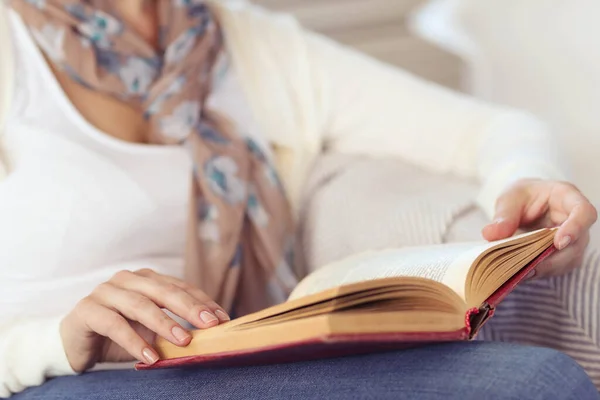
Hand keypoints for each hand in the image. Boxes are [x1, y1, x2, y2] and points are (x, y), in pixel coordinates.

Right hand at [60, 269, 229, 371]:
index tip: (223, 318)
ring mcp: (105, 291)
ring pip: (140, 304)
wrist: (74, 344)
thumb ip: (173, 327)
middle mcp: (127, 279)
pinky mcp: (87, 310)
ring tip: (184, 341)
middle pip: (164, 291)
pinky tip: (150, 356)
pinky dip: (134, 341)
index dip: (202, 301)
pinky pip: (114, 324)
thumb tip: (208, 335)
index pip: (180, 287)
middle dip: (190, 307)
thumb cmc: (118, 335)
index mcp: (146, 279)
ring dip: (165, 324)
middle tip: (210, 324)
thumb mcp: (150, 331)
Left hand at [482, 179, 596, 278]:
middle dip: (553, 257)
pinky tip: (520, 273)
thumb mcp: (509, 198)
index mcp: (567, 197)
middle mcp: (576, 221)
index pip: (584, 212)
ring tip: (519, 271)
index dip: (576, 228)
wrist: (523, 204)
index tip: (559, 243)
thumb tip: (491, 234)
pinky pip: (555, 268)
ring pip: (567, 260)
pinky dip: (537, 272)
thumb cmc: (522, 196)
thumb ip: (503, 215)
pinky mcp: (562, 257)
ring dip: (544, 267)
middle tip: (528, 265)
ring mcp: (573, 241)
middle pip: (577, 244)